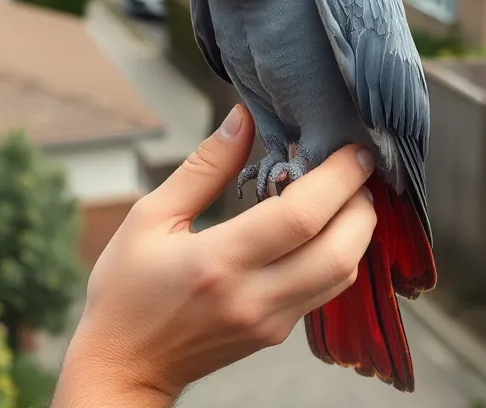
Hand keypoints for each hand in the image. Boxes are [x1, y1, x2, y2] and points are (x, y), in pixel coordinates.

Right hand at [51, 104, 376, 406]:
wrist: (124, 365)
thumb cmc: (126, 290)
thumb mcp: (150, 217)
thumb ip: (203, 168)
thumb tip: (242, 120)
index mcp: (217, 262)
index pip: (300, 218)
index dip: (337, 178)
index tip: (351, 148)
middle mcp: (253, 297)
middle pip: (339, 250)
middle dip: (361, 203)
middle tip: (357, 167)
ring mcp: (270, 322)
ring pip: (342, 275)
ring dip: (357, 230)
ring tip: (346, 192)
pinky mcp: (276, 334)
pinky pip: (325, 290)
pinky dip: (337, 253)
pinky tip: (324, 226)